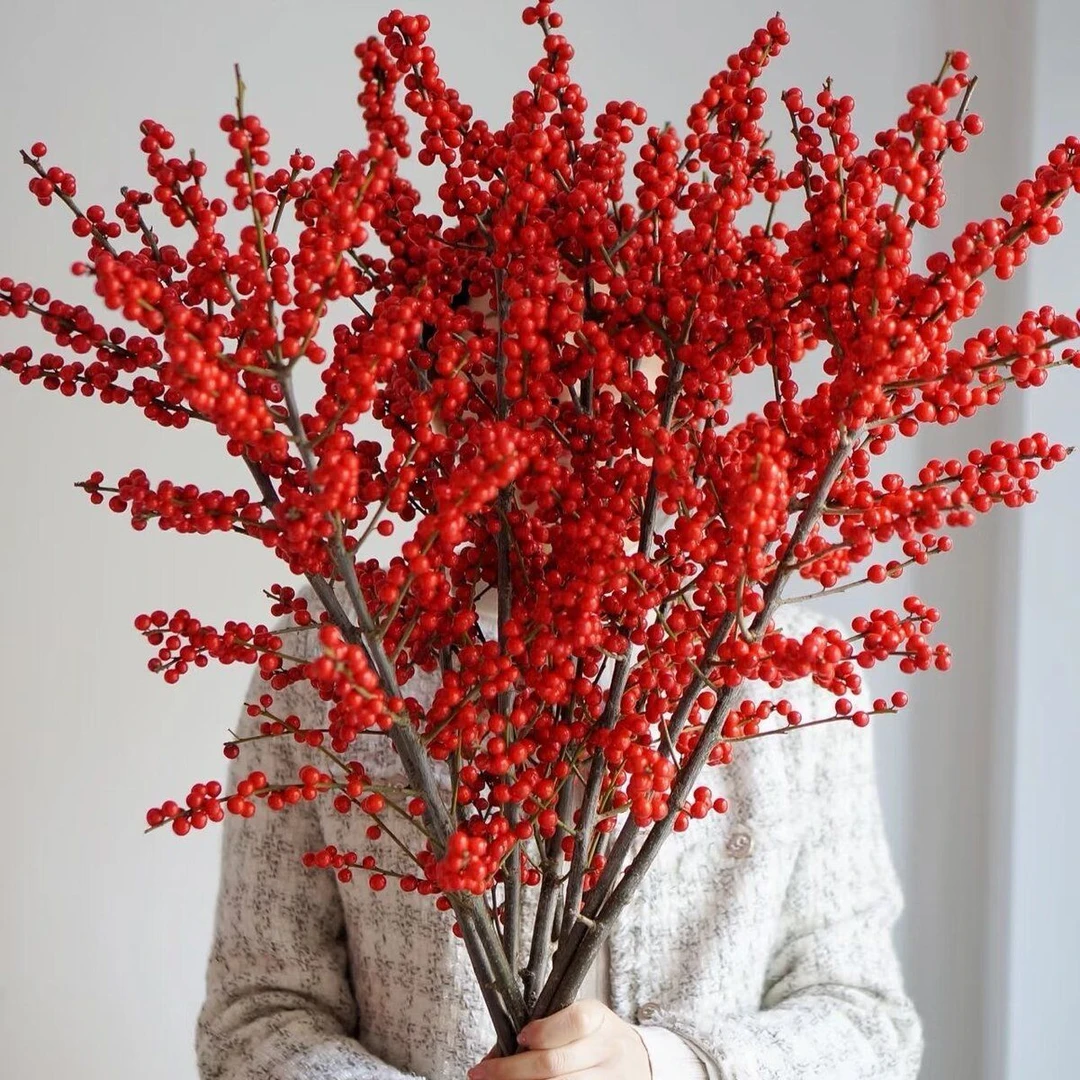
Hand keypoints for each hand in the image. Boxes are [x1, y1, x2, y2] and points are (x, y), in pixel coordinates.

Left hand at [467, 999, 650, 1079]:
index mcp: (599, 1019)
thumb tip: (498, 1051)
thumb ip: (546, 1028)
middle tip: (484, 1072)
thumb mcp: (581, 1019)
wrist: (636, 1061)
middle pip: (556, 1065)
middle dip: (512, 1071)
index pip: (574, 1021)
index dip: (542, 1032)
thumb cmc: (598, 1037)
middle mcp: (606, 1051)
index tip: (519, 1038)